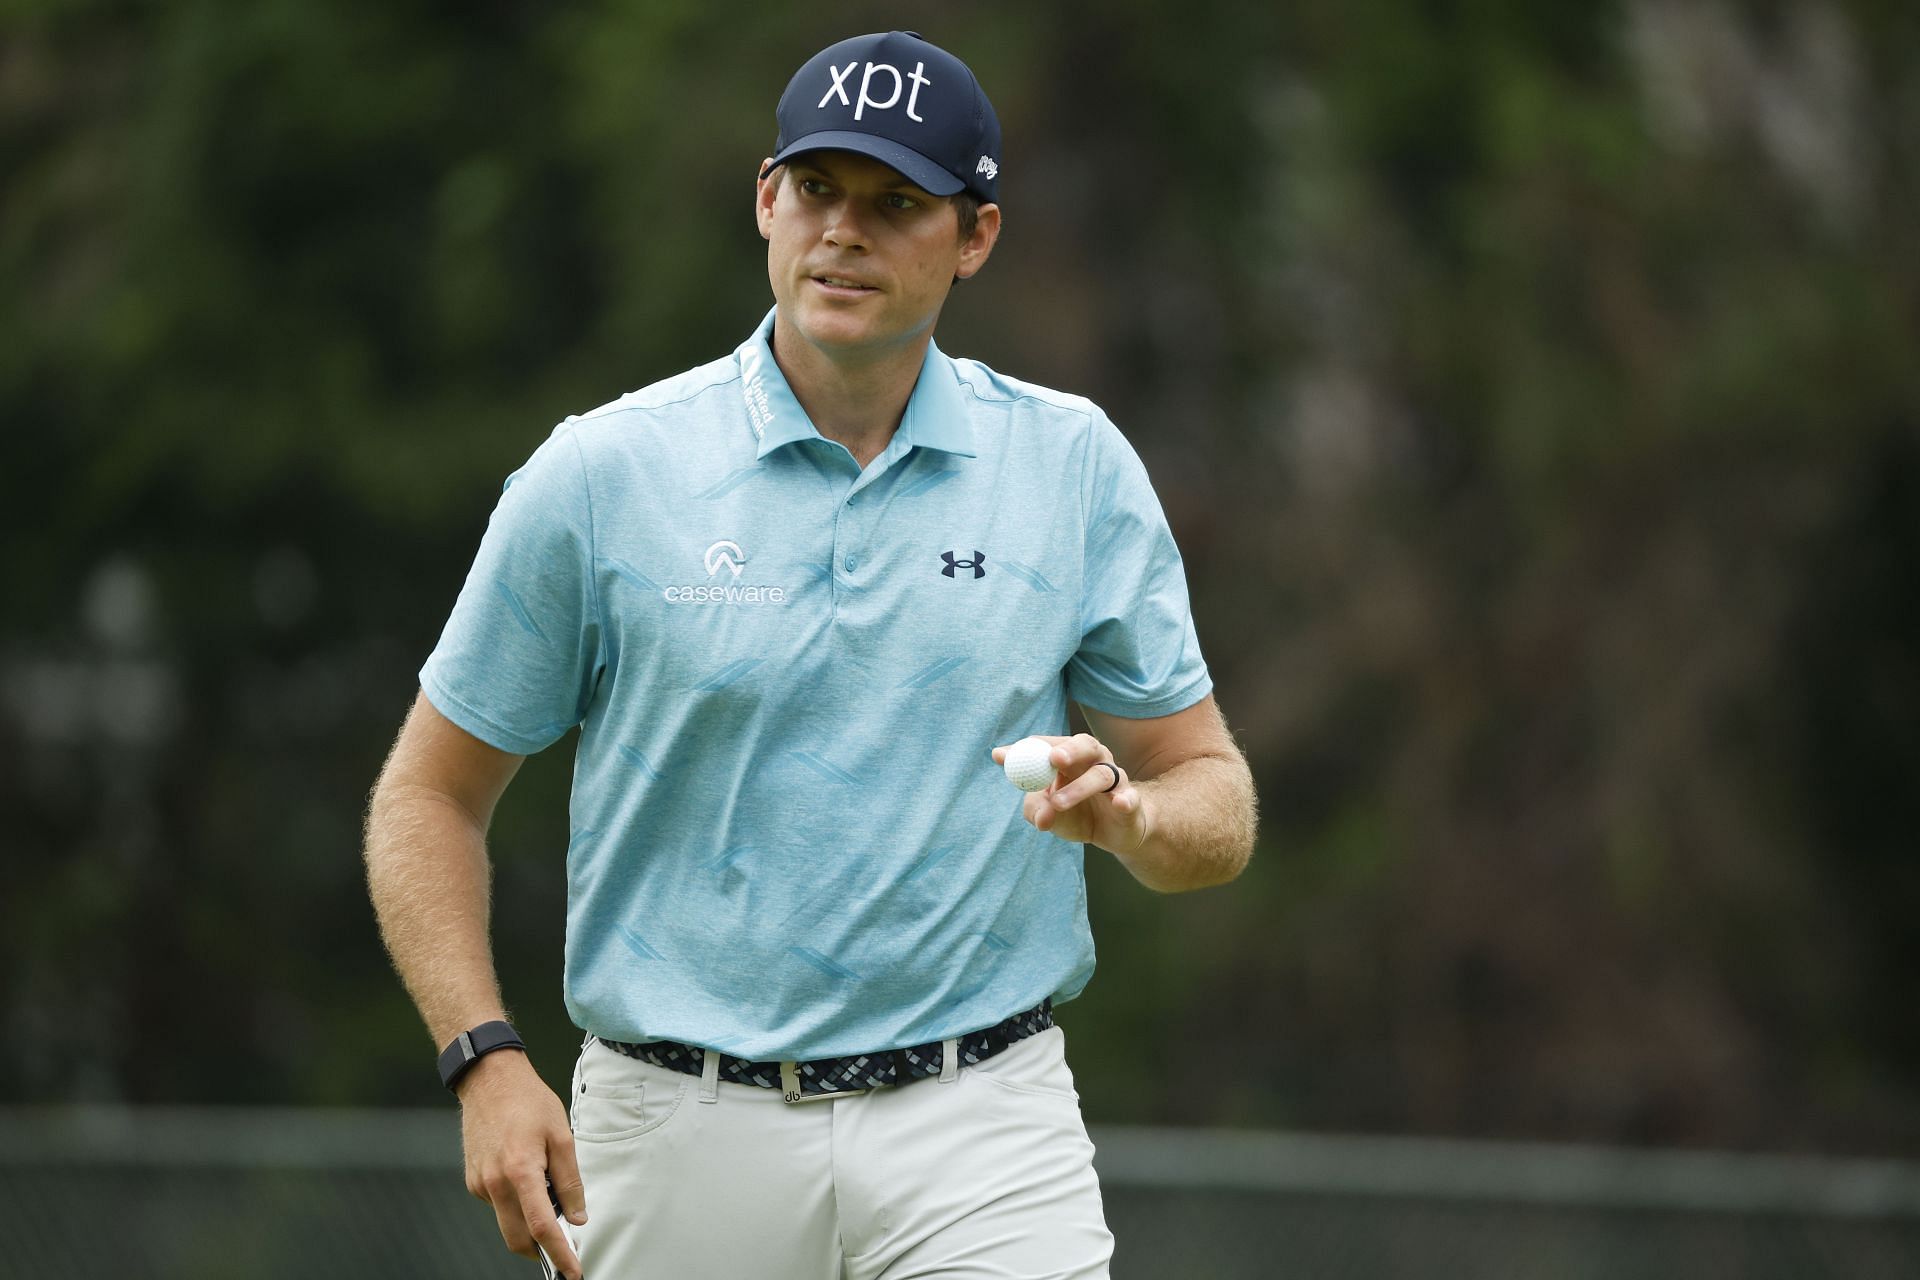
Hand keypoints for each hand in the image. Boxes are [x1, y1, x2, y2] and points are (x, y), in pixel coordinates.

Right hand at [457, 1050, 587, 1279]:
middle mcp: (495, 1184)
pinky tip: (526, 1177)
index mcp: (520, 1171)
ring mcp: (480, 1184)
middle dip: (542, 1251)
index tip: (572, 1272)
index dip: (559, 1254)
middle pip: (519, 1239)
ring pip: (507, 1223)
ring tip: (547, 1191)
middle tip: (565, 1247)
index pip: (541, 1227)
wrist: (489, 1080)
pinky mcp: (473, 1181)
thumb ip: (570, 1180)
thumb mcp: (562, 1136)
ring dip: (529, 1223)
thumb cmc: (529, 1102)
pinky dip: (515, 1204)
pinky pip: (498, 1205)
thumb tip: (576, 1217)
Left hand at [991, 733, 1148, 854]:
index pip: (1046, 746)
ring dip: (1079, 788)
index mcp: (1070, 758)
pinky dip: (1124, 799)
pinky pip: (1129, 798)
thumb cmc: (1078, 814)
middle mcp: (1094, 761)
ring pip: (1101, 775)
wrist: (1115, 833)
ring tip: (1057, 803)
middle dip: (1068, 750)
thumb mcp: (1050, 814)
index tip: (1001, 757)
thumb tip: (1039, 817)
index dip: (1024, 749)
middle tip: (1052, 759)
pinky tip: (1118, 803)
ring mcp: (1115, 781)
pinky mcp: (1130, 803)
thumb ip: (1037, 811)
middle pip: (1084, 745)